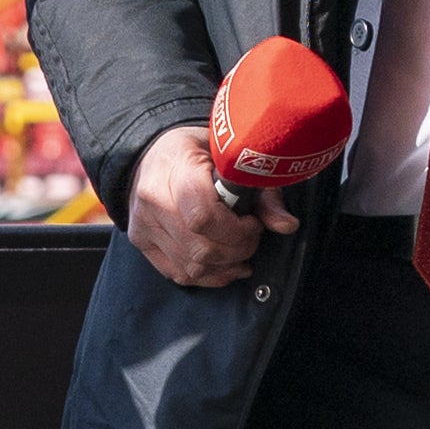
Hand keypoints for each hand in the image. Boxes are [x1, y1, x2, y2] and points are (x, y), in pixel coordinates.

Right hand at [128, 124, 296, 288]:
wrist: (152, 154)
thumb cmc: (197, 152)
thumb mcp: (231, 158)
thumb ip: (261, 192)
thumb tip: (288, 225)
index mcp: (175, 168)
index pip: (204, 216)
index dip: (237, 230)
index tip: (252, 222)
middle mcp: (152, 199)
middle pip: (201, 247)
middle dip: (237, 250)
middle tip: (251, 237)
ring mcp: (143, 223)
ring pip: (191, 266)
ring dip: (226, 266)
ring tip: (241, 252)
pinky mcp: (141, 241)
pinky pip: (178, 273)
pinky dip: (208, 276)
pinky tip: (225, 266)